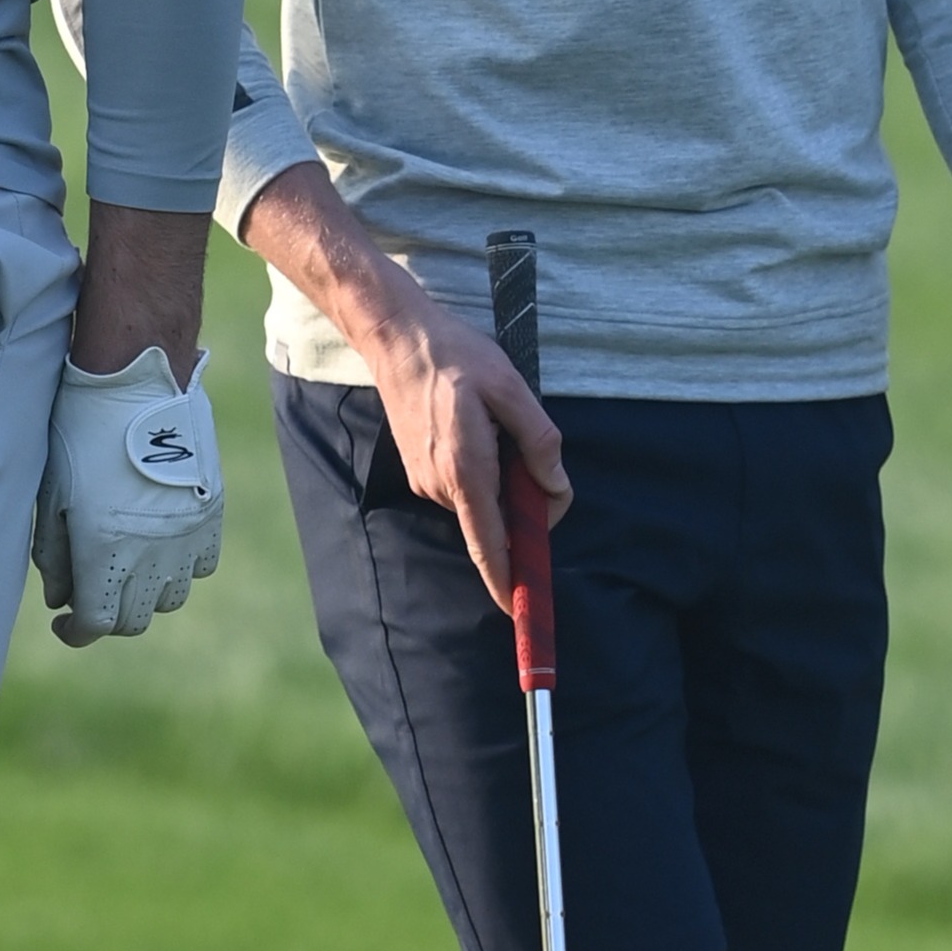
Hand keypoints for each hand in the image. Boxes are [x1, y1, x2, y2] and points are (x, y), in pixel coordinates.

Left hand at [33, 348, 223, 643]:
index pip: (97, 622)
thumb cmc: (81, 429)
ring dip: (144, 595)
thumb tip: (60, 599)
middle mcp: (151, 551)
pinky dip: (180, 568)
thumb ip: (53, 554)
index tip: (64, 624)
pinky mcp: (209, 512)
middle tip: (91, 596)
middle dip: (109, 617)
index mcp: (105, 548)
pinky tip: (160, 547)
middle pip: (135, 619)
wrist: (138, 379)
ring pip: (170, 598)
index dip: (77, 632)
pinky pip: (202, 566)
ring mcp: (186, 534)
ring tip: (125, 570)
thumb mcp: (53, 492)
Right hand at [238, 163, 566, 606]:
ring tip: (501, 430)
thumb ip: (538, 440)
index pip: (489, 544)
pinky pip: (466, 490)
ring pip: (483, 504)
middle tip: (540, 465)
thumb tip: (555, 487)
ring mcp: (427, 482)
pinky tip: (481, 432)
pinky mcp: (421, 472)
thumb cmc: (457, 357)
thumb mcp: (510, 387)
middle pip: (497, 523)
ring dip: (506, 485)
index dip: (506, 582)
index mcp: (466, 470)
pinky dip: (486, 476)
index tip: (519, 612)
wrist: (397, 337)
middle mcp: (441, 485)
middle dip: (526, 510)